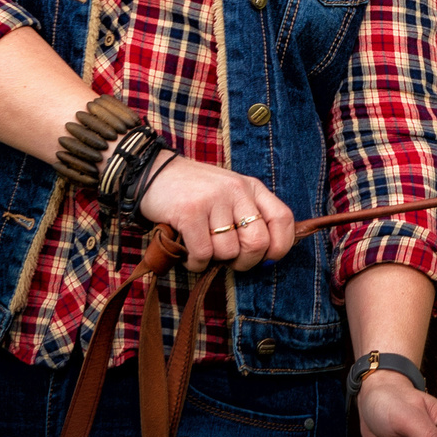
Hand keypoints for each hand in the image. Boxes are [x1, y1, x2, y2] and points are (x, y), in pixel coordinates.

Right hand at [136, 156, 294, 270]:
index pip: (283, 219)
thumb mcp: (230, 194)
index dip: (280, 246)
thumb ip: (249, 216)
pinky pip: (203, 254)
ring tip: (202, 247)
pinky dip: (195, 263)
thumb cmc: (195, 192)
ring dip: (214, 261)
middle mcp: (237, 190)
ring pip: (228, 252)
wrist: (153, 173)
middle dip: (245, 262)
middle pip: (258, 242)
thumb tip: (268, 256)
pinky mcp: (190, 212)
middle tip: (229, 261)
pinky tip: (188, 252)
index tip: (265, 258)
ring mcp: (214, 199)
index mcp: (252, 187)